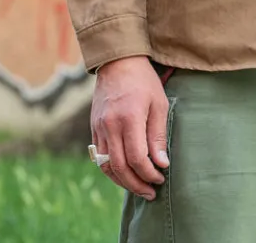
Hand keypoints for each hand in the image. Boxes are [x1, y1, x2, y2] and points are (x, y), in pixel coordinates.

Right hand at [92, 55, 170, 199]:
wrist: (118, 63)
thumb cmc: (144, 82)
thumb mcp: (159, 103)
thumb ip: (158, 135)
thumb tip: (161, 164)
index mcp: (129, 119)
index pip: (137, 158)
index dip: (149, 173)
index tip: (161, 178)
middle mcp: (110, 127)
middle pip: (120, 167)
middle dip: (137, 184)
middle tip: (151, 192)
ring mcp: (99, 129)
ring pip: (107, 167)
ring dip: (123, 182)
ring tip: (139, 187)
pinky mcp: (93, 130)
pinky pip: (100, 158)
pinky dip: (112, 170)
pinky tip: (125, 174)